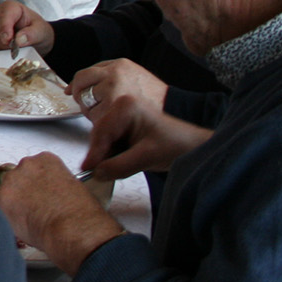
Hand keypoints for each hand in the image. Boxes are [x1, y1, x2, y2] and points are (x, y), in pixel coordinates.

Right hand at [0, 1, 53, 53]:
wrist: (34, 38)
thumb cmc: (37, 30)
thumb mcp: (41, 31)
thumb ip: (32, 34)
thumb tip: (18, 40)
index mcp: (10, 7)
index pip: (3, 16)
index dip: (4, 28)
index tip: (8, 40)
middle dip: (1, 42)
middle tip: (14, 50)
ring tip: (11, 52)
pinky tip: (1, 56)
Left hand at [0, 153, 125, 275]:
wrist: (73, 229)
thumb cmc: (81, 214)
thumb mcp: (74, 188)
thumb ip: (55, 184)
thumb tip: (50, 195)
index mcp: (46, 160)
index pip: (34, 168)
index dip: (36, 185)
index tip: (39, 195)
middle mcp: (26, 165)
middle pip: (17, 178)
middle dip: (22, 193)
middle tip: (32, 209)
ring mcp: (11, 181)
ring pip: (6, 193)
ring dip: (13, 205)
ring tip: (28, 221)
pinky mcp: (0, 199)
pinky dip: (5, 218)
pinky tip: (20, 227)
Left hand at [69, 59, 166, 121]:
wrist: (175, 110)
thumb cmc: (154, 98)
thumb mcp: (132, 76)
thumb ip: (105, 77)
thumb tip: (71, 89)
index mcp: (119, 65)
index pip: (85, 73)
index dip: (77, 85)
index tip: (73, 92)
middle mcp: (114, 74)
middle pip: (81, 85)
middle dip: (82, 98)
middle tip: (92, 106)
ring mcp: (113, 90)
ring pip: (86, 103)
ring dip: (93, 112)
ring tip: (110, 115)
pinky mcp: (113, 108)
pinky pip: (94, 117)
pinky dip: (101, 123)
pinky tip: (115, 123)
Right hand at [82, 91, 210, 179]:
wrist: (193, 147)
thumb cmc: (177, 145)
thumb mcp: (147, 157)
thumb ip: (119, 166)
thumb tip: (96, 173)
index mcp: (125, 106)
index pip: (101, 131)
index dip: (94, 152)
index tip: (88, 169)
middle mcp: (121, 107)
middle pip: (100, 135)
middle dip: (101, 155)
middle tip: (99, 175)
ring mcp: (122, 116)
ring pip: (105, 141)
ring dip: (108, 157)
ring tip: (115, 170)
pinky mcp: (125, 127)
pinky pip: (111, 143)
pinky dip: (113, 156)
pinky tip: (121, 164)